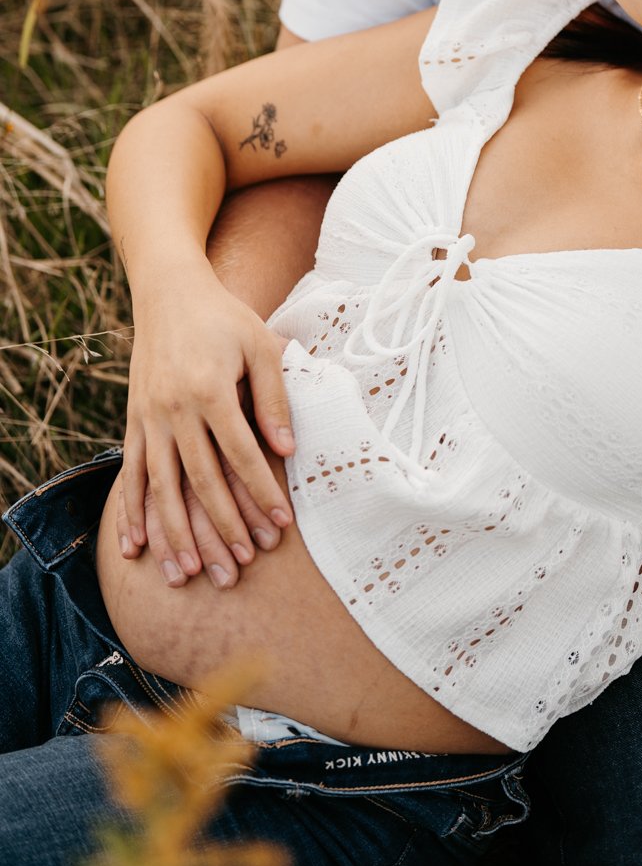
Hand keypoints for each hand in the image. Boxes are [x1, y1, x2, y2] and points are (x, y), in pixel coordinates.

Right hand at [119, 266, 295, 585]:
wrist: (168, 291)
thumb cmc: (224, 318)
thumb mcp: (260, 345)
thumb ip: (273, 397)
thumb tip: (286, 451)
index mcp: (210, 389)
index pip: (241, 455)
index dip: (261, 492)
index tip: (281, 525)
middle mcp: (174, 409)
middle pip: (200, 481)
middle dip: (221, 528)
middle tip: (238, 569)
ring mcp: (148, 418)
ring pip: (161, 488)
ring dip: (175, 534)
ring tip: (188, 574)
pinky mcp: (133, 421)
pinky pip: (132, 474)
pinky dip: (131, 513)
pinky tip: (135, 547)